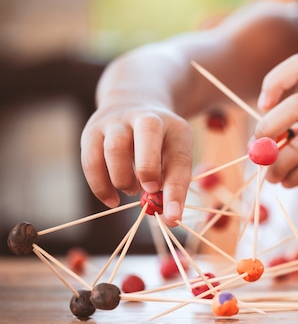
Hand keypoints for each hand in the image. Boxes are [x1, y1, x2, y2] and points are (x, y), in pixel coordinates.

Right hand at [80, 103, 192, 225]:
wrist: (133, 104)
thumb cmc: (160, 144)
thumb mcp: (175, 156)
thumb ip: (172, 184)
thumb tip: (168, 218)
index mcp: (175, 127)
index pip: (180, 157)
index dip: (176, 190)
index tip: (172, 217)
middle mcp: (146, 117)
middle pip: (148, 132)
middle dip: (148, 166)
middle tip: (149, 190)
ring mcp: (116, 122)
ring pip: (114, 148)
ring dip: (123, 179)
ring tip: (133, 190)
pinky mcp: (92, 131)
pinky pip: (91, 161)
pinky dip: (100, 186)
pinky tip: (112, 200)